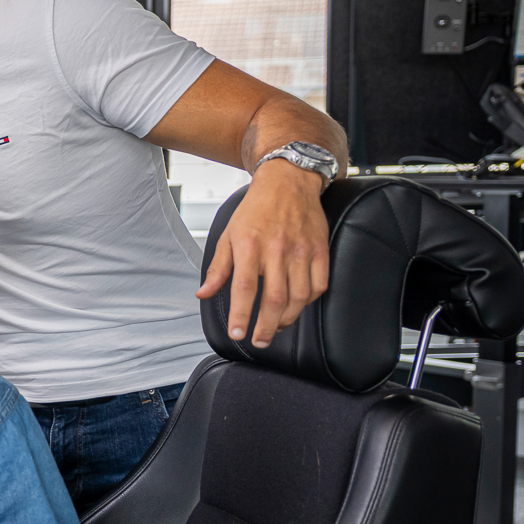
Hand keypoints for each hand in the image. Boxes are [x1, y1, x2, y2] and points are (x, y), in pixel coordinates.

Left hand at [196, 159, 329, 346]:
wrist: (288, 182)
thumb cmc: (255, 211)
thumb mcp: (228, 235)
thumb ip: (218, 268)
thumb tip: (203, 294)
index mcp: (249, 246)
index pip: (244, 288)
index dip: (241, 314)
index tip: (237, 333)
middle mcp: (277, 249)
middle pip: (274, 299)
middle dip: (265, 327)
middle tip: (259, 341)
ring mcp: (302, 250)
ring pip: (298, 297)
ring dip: (286, 319)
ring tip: (275, 328)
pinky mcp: (320, 250)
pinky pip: (318, 285)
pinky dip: (308, 302)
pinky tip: (296, 307)